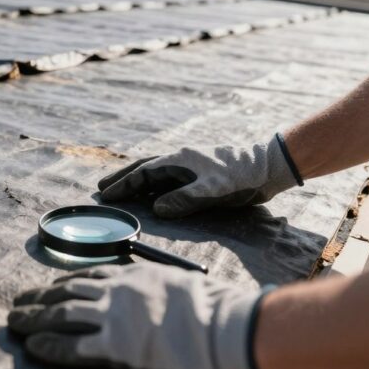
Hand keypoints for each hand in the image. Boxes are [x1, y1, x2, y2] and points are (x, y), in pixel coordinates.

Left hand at [8, 264, 271, 368]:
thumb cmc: (215, 308)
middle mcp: (118, 291)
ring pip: (62, 313)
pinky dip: (50, 345)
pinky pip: (73, 344)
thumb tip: (154, 295)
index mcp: (135, 275)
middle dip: (39, 297)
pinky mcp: (116, 345)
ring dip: (34, 318)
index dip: (64, 283)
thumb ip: (159, 288)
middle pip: (67, 291)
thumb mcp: (182, 286)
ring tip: (15, 321)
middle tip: (19, 301)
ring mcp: (114, 316)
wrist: (226, 327)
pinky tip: (33, 346)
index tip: (48, 287)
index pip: (89, 276)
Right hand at [97, 133, 301, 217]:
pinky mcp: (199, 171)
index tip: (106, 195)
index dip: (124, 185)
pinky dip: (152, 181)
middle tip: (102, 187)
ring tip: (121, 187)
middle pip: (143, 167)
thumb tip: (157, 209)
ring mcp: (189, 163)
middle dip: (122, 177)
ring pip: (154, 169)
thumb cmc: (240, 178)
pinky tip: (153, 190)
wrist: (267, 166)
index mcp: (179, 160)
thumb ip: (183, 200)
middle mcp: (180, 159)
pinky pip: (167, 175)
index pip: (143, 173)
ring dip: (135, 178)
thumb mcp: (211, 191)